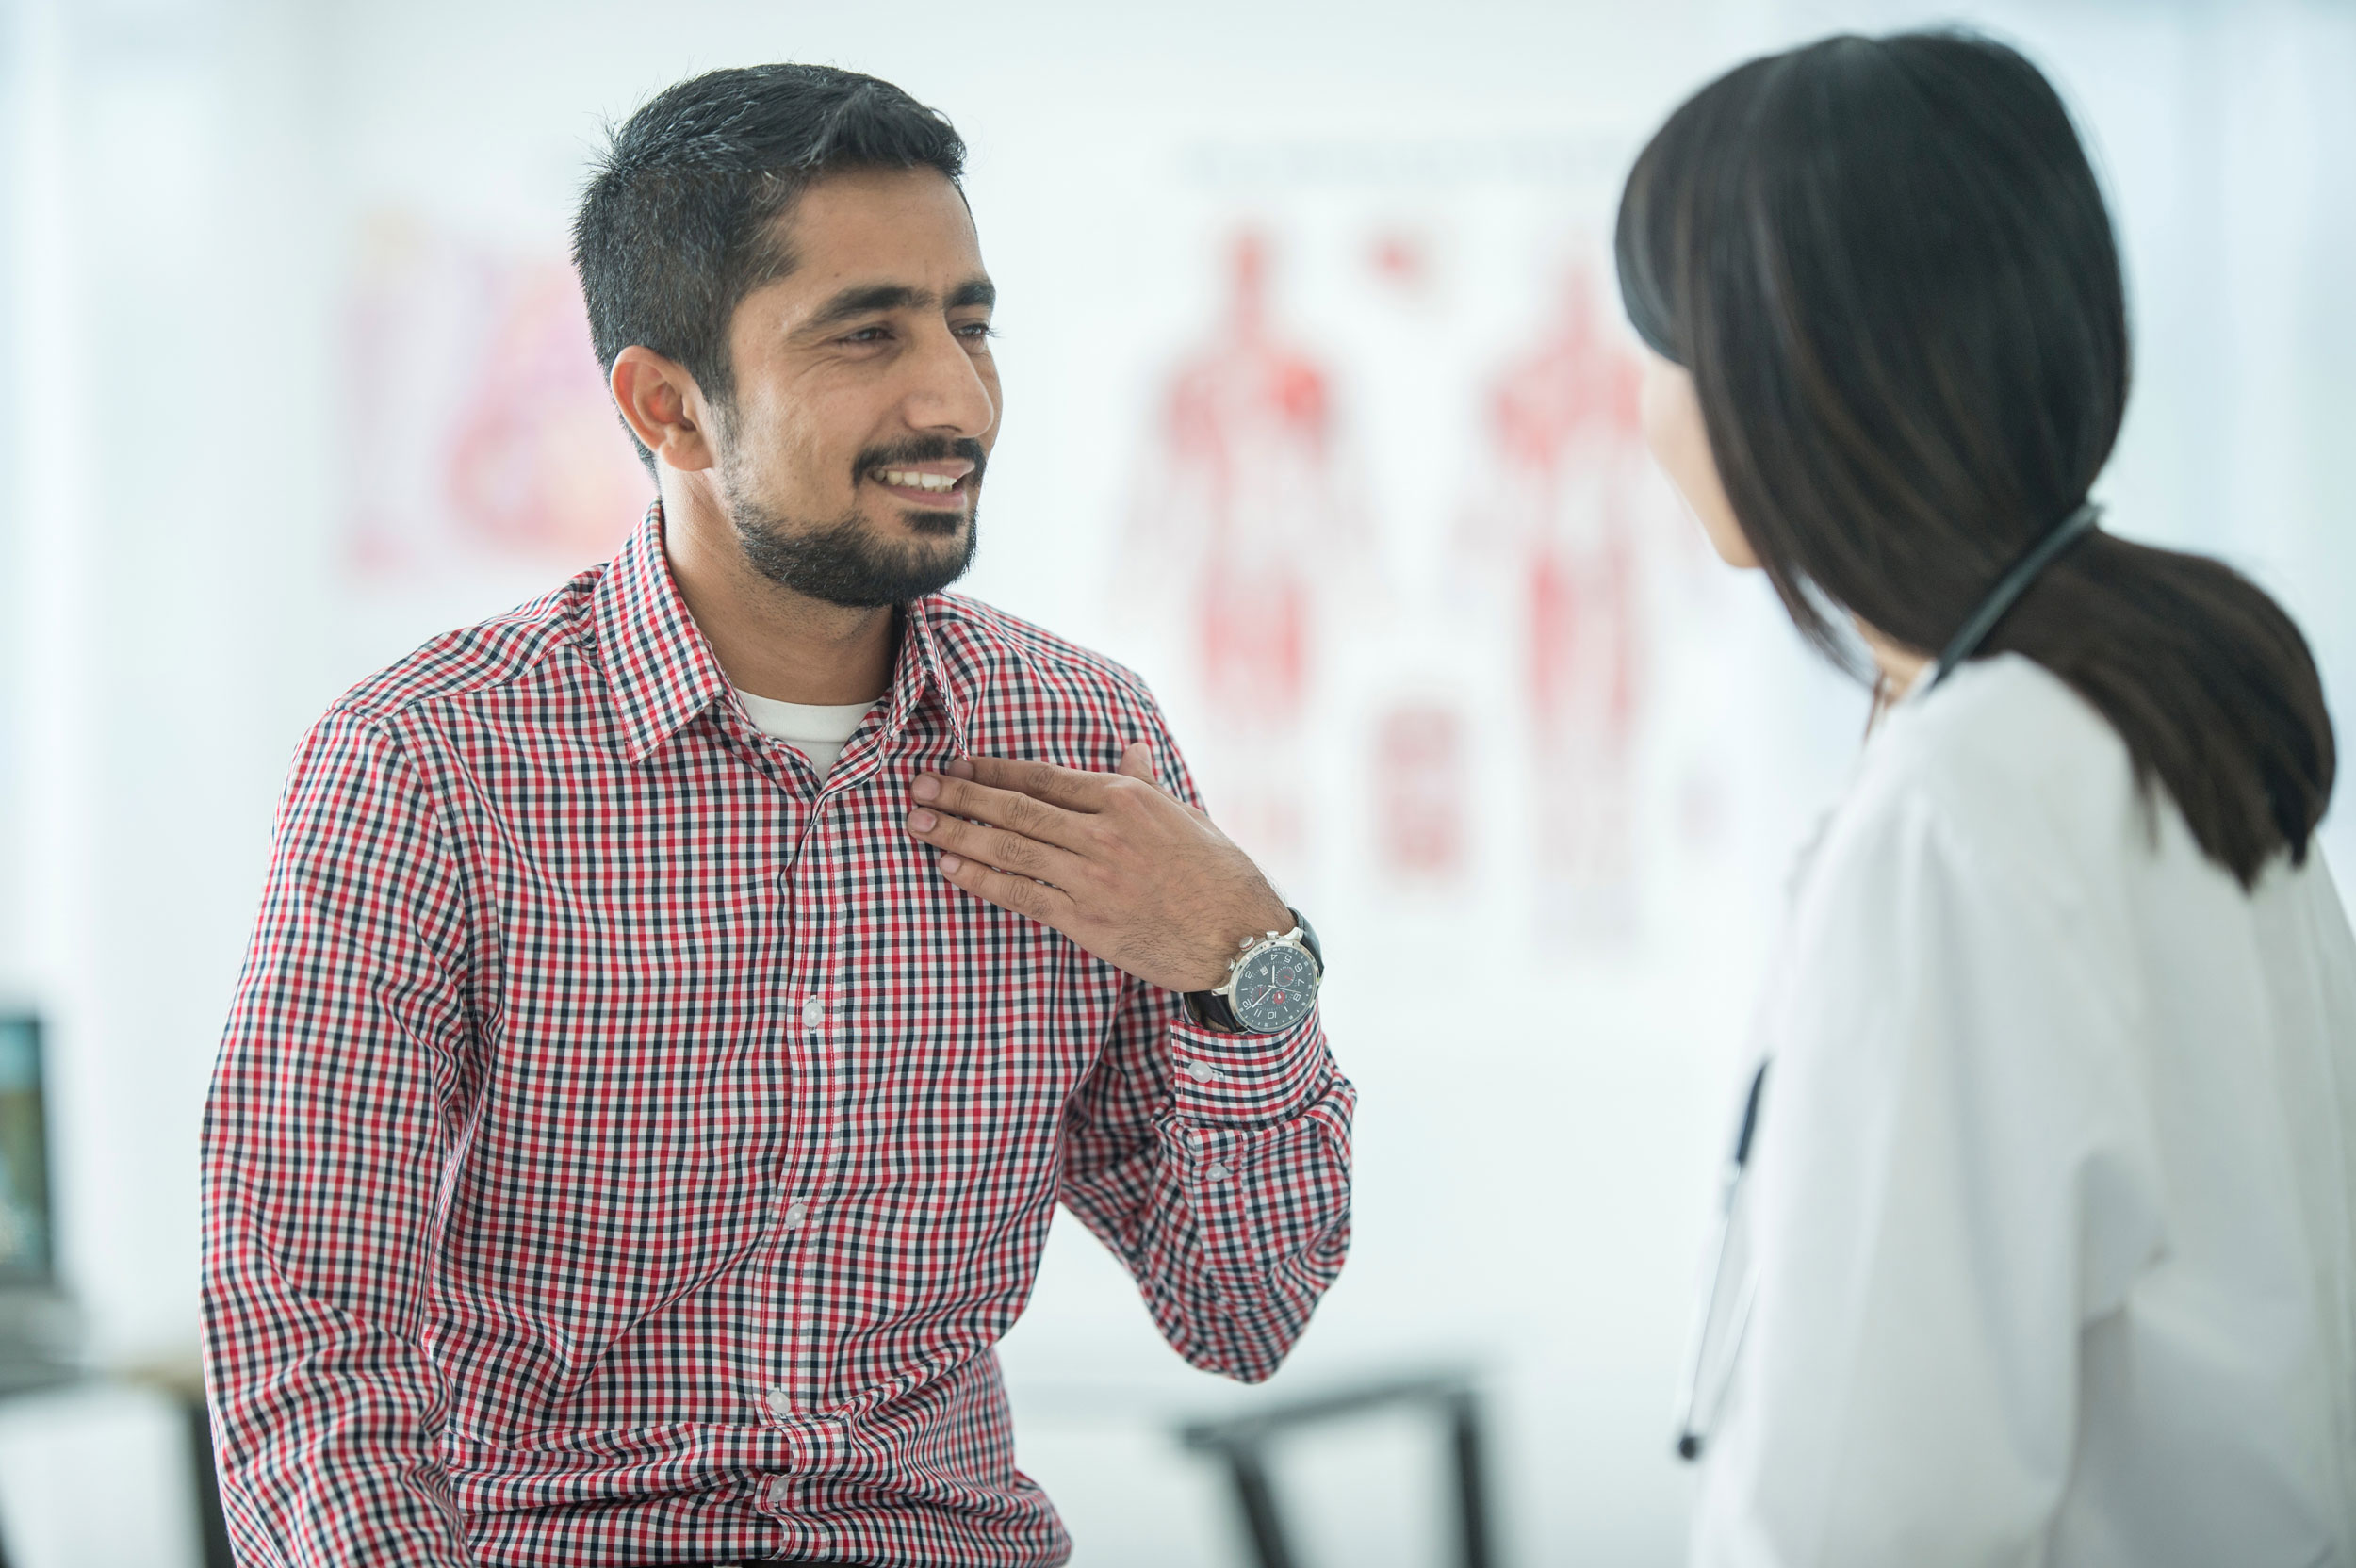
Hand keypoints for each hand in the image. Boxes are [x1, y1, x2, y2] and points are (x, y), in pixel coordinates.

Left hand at [905, 742, 1291, 992]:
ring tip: (918, 822)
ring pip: (1010, 849)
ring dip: (957, 832)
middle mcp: (1104, 832)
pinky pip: (1020, 894)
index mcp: (1127, 798)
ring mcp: (1092, 877)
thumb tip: (1131, 748)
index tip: (959, 763)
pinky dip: (981, 878)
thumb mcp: (1184, 817)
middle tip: (918, 786)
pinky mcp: (1086, 920)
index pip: (1044, 777)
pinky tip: (950, 866)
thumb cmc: (1218, 874)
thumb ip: (1146, 784)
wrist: (1239, 938)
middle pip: (1016, 807)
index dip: (995, 769)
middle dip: (961, 794)